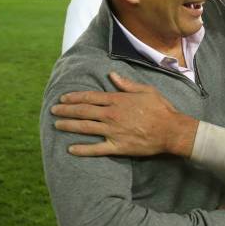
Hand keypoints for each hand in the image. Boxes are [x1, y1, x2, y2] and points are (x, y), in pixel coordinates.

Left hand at [50, 72, 197, 156]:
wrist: (171, 130)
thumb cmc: (161, 109)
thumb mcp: (146, 90)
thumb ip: (127, 84)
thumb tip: (112, 76)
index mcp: (118, 100)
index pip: (90, 97)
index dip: (75, 97)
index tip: (63, 98)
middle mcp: (112, 115)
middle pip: (83, 111)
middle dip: (66, 110)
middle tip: (53, 110)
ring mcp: (113, 131)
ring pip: (85, 128)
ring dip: (69, 126)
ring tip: (56, 125)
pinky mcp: (118, 147)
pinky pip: (96, 149)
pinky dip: (82, 149)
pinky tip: (70, 149)